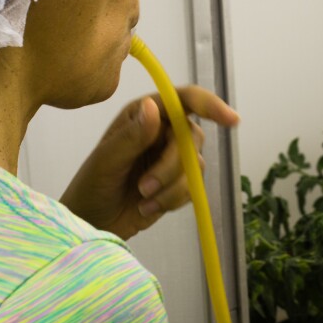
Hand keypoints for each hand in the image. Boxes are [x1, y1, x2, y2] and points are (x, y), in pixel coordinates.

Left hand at [60, 85, 239, 239]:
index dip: (210, 105)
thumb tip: (154, 106)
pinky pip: (193, 188)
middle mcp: (161, 131)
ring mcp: (171, 158)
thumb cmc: (91, 186)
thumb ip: (132, 135)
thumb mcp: (106, 160)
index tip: (231, 119)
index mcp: (144, 114)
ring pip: (195, 166)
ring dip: (170, 188)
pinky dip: (172, 201)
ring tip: (143, 200)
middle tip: (145, 187)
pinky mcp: (177, 184)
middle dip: (172, 166)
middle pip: (192, 137)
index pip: (183, 100)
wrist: (92, 223)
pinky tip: (147, 208)